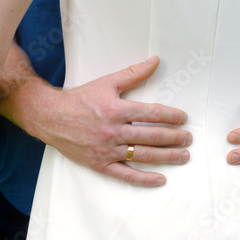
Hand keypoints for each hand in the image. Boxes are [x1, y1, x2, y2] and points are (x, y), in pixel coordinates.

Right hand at [25, 56, 191, 186]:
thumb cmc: (80, 99)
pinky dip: (144, 179)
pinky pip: (125, 175)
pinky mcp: (100, 164)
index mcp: (116, 109)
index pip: (151, 113)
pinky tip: (160, 179)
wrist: (50, 117)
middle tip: (189, 138)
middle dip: (174, 138)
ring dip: (167, 157)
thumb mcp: (106, 83)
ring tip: (184, 156)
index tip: (184, 118)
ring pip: (142, 156)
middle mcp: (113, 131)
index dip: (171, 116)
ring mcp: (107, 150)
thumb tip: (155, 60)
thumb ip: (133, 73)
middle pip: (151, 136)